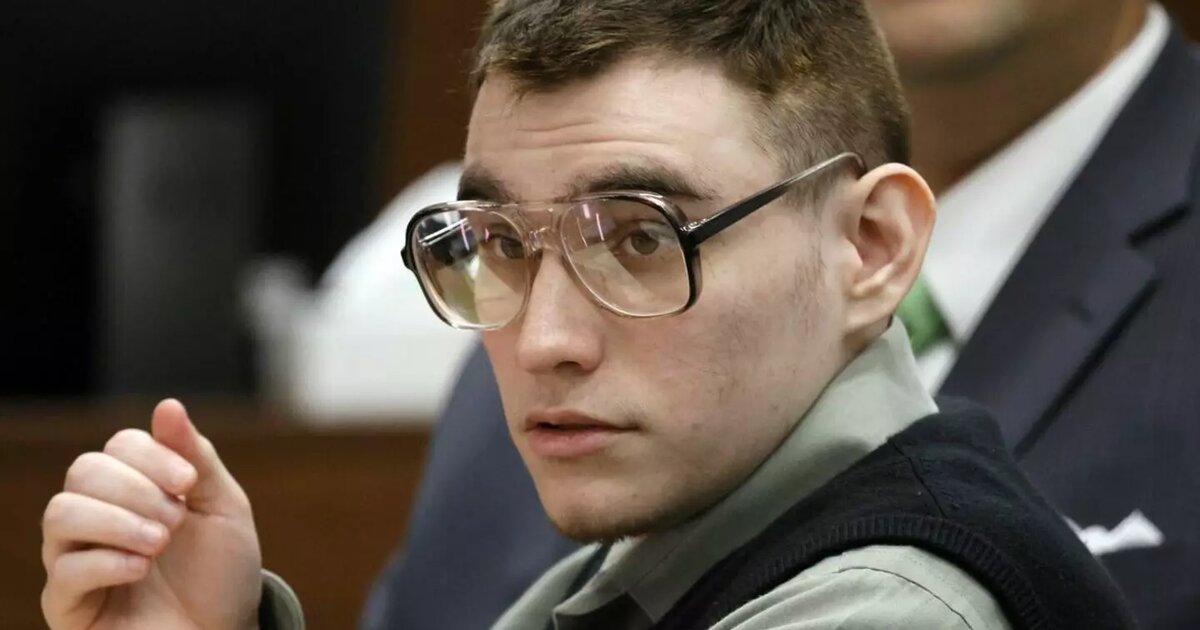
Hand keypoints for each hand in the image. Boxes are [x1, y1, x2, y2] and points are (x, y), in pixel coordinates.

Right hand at [41, 399, 262, 629]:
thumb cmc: (222, 572)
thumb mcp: (223, 508)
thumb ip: (196, 457)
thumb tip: (167, 405)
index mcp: (135, 488)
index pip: (119, 446)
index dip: (152, 456)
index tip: (189, 483)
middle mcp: (97, 517)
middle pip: (84, 472)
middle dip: (136, 489)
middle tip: (176, 520)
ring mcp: (77, 559)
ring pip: (60, 514)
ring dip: (117, 521)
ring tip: (160, 541)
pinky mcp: (70, 604)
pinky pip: (63, 571)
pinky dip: (107, 562)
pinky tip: (141, 569)